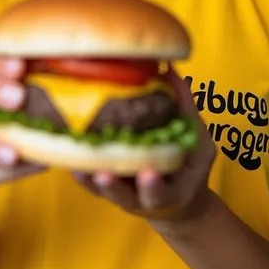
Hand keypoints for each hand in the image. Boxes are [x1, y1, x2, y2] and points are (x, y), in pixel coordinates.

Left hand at [74, 67, 215, 225]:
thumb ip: (185, 109)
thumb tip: (169, 69)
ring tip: (81, 167)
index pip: (161, 192)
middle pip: (125, 197)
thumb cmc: (188, 167)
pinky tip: (69, 159)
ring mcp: (120, 193)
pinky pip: (88, 182)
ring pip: (102, 191)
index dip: (153, 185)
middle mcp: (142, 198)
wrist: (177, 198)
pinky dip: (79, 171)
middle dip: (115, 187)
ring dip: (90, 179)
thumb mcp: (198, 143)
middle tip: (104, 174)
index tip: (148, 173)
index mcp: (170, 192)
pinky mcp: (103, 187)